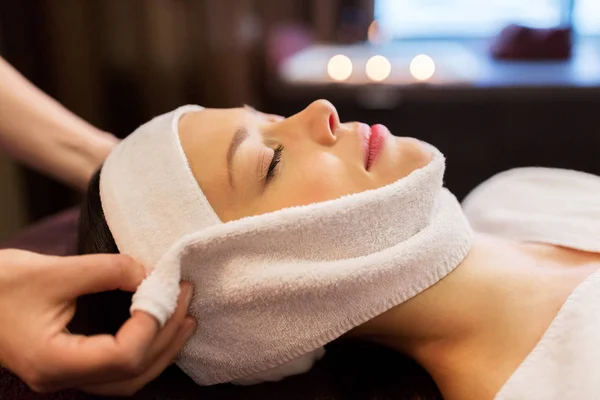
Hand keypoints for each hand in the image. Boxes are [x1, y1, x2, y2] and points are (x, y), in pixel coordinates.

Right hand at [0, 249, 195, 395]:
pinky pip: (117, 369)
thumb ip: (106, 271)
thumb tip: (150, 273)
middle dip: (168, 335)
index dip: (152, 324)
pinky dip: (145, 349)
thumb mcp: (52, 270)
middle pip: (132, 374)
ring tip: (185, 316)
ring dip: (162, 348)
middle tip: (186, 297)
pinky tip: (158, 326)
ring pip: (128, 379)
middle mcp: (62, 378)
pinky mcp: (71, 364)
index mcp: (54, 362)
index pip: (122, 356)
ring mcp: (66, 376)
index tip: (166, 288)